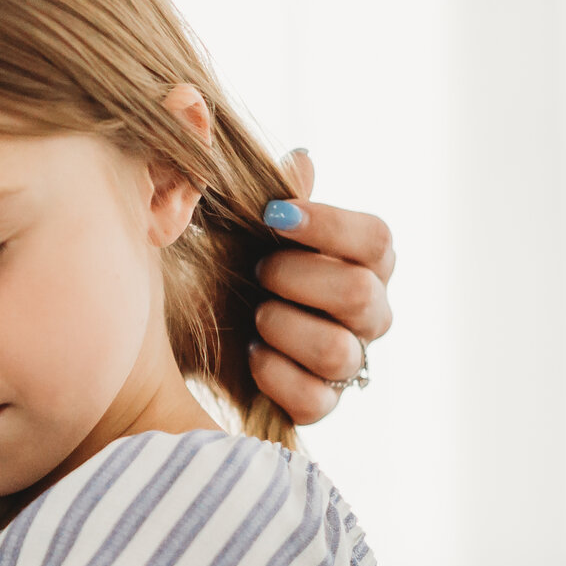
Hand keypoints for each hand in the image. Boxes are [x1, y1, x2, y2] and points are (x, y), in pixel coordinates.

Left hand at [251, 152, 395, 425]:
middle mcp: (368, 313)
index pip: (376, 240)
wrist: (190, 329)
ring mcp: (347, 362)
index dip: (329, 225)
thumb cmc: (230, 266)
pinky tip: (251, 354)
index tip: (274, 216)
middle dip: (296, 278)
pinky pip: (314, 400)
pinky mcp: (320, 404)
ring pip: (338, 351)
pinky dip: (276, 375)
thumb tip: (302, 160)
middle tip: (257, 271)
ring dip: (284, 327)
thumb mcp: (243, 228)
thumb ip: (278, 198)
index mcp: (362, 261)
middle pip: (359, 294)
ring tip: (254, 315)